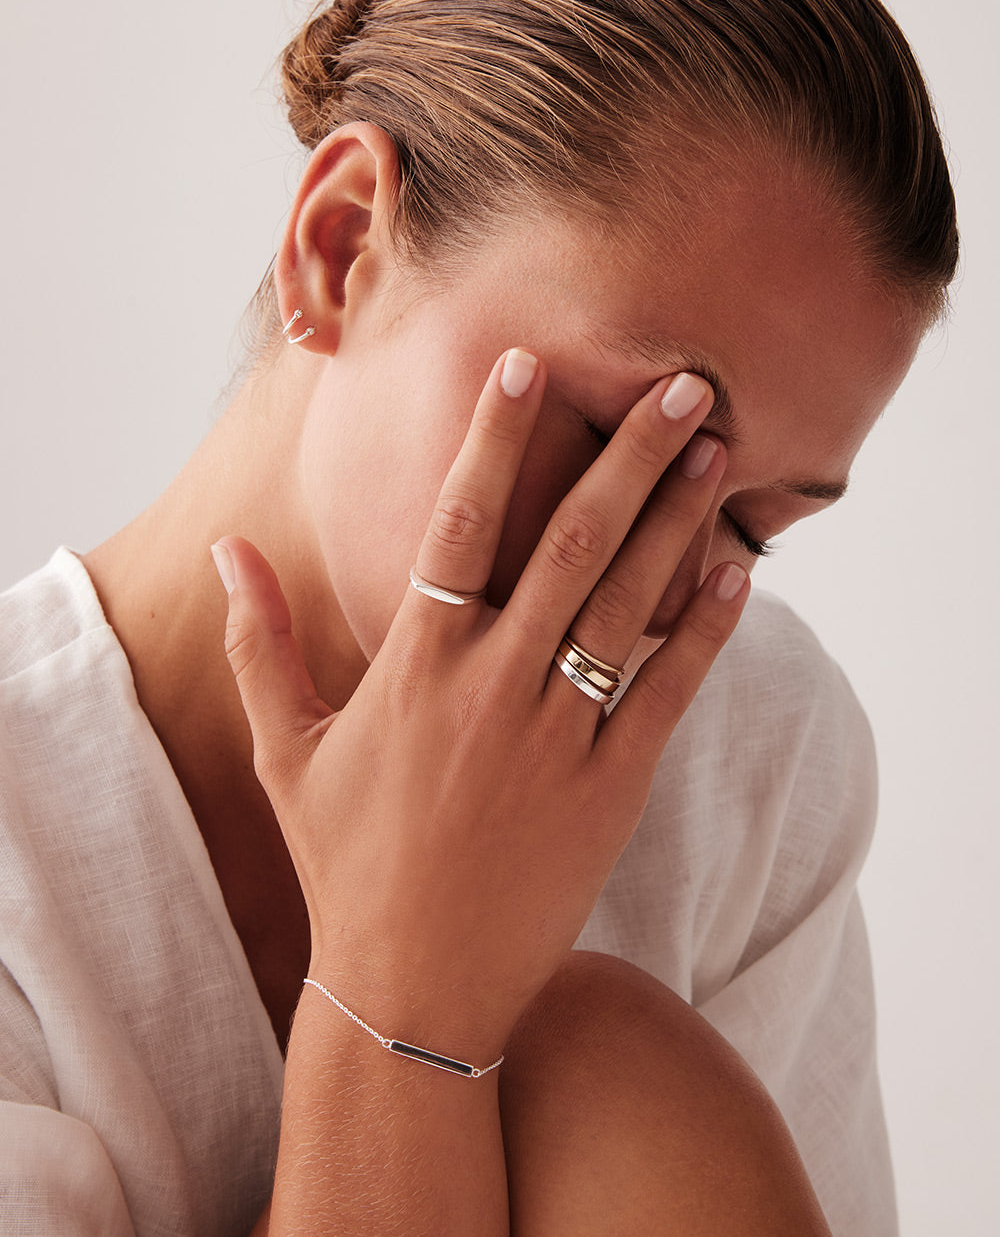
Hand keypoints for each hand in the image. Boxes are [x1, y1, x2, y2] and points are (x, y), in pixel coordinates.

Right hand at [214, 350, 747, 1056]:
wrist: (415, 986)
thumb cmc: (344, 861)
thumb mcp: (287, 749)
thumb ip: (259, 643)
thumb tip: (226, 552)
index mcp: (415, 667)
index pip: (459, 525)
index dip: (494, 439)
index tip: (529, 366)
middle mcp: (491, 688)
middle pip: (571, 544)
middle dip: (629, 456)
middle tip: (684, 385)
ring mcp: (558, 738)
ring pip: (628, 605)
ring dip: (678, 521)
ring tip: (717, 453)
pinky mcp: (611, 791)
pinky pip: (665, 693)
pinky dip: (704, 629)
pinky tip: (738, 571)